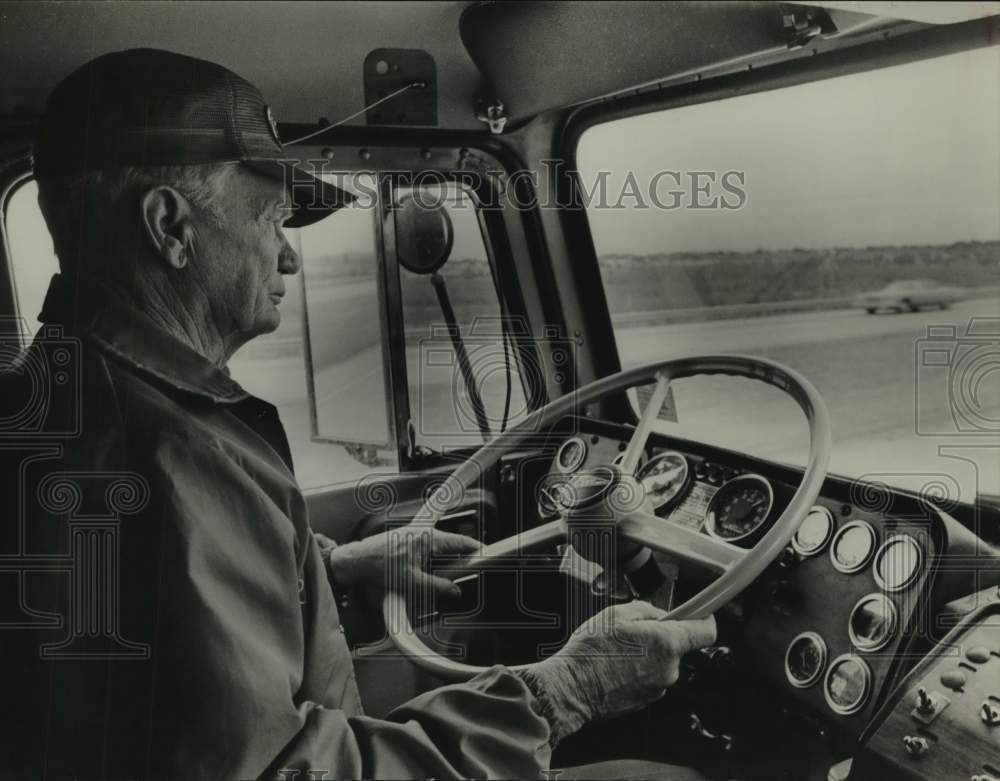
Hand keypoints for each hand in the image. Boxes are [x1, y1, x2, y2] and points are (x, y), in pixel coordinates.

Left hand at [327, 525, 479, 604]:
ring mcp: (414, 536)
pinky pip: (426, 552)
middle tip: (464, 574)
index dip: (476, 549)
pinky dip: (430, 563)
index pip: (461, 541)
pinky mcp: (405, 542)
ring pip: (438, 550)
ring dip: (442, 563)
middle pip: (451, 546)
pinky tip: (424, 576)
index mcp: (429, 538)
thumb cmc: (379, 566)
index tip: (485, 554)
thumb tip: (454, 591)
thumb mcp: (413, 582)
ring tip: (440, 579)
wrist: (356, 562)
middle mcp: (423, 534)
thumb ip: (438, 587)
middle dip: (458, 560)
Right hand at [526, 601, 716, 741]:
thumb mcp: (616, 614)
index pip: (706, 631)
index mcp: (667, 643)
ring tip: (619, 651)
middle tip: (634, 631)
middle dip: (660, 636)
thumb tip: (657, 614)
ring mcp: (658, 687)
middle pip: (678, 646)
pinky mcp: (646, 700)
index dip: (705, 618)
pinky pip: (649, 677)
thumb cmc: (591, 652)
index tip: (700, 613)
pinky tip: (616, 666)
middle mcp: (669, 668)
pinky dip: (637, 670)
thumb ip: (646, 609)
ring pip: (662, 662)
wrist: (572, 687)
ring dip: (647, 655)